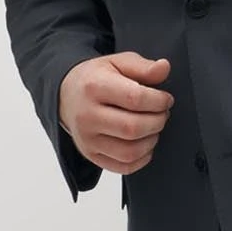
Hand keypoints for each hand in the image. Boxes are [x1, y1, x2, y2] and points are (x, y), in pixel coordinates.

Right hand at [58, 52, 174, 175]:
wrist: (66, 95)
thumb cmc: (95, 79)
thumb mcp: (117, 63)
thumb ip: (143, 67)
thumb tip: (164, 68)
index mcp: (94, 87)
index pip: (135, 99)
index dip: (159, 101)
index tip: (165, 99)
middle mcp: (87, 115)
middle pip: (133, 128)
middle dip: (158, 121)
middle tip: (162, 113)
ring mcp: (87, 139)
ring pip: (130, 151)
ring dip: (151, 141)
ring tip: (153, 127)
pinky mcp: (91, 155)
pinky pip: (124, 167)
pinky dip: (142, 159)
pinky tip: (144, 144)